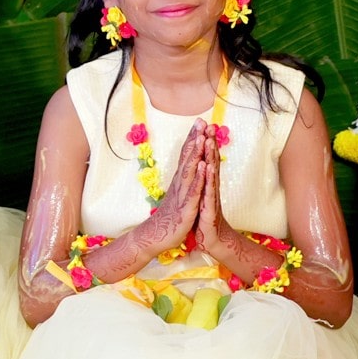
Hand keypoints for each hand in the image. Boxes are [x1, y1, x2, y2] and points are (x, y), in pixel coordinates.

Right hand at [144, 122, 206, 254]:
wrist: (156, 237)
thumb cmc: (168, 218)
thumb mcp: (177, 196)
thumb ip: (182, 181)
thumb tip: (187, 168)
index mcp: (179, 181)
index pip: (186, 156)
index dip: (192, 138)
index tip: (199, 122)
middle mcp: (179, 184)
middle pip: (187, 158)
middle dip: (195, 139)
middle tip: (201, 121)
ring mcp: (182, 196)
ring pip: (189, 171)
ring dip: (195, 154)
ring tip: (201, 138)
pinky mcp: (185, 209)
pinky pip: (193, 192)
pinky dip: (197, 179)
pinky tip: (202, 167)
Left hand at [197, 134, 237, 256]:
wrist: (212, 240)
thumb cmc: (204, 217)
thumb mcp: (201, 195)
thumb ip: (203, 180)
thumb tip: (202, 164)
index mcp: (207, 182)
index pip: (208, 158)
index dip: (206, 141)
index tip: (204, 124)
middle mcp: (211, 186)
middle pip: (211, 161)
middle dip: (210, 143)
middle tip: (209, 125)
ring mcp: (211, 196)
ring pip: (211, 173)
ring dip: (210, 156)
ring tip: (209, 140)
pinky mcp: (208, 208)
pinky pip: (208, 191)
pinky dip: (208, 178)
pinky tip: (208, 166)